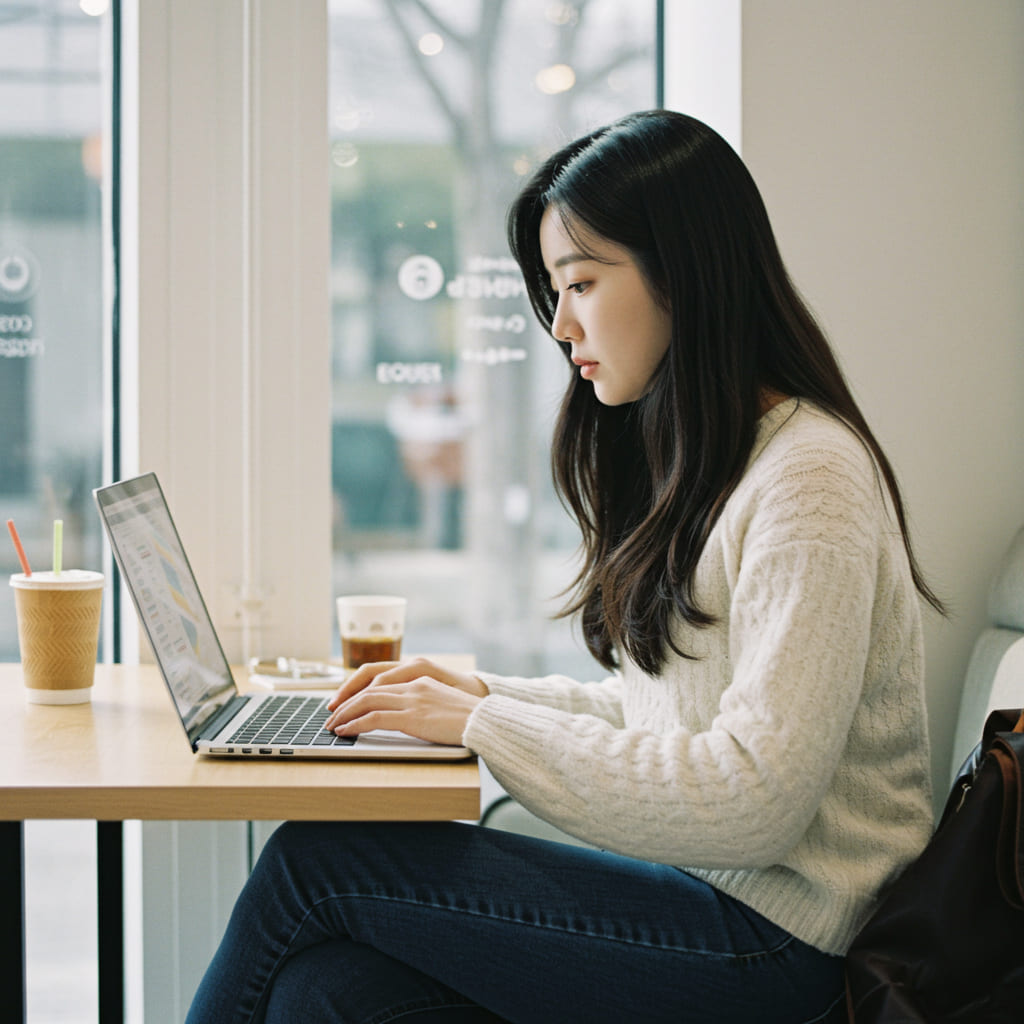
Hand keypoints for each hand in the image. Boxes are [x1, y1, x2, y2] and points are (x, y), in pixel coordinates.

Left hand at [324, 657, 488, 746]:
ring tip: (333, 726)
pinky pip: (374, 718)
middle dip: (345, 702)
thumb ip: (422, 702)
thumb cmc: (469, 717)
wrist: (486, 721)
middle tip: (330, 715)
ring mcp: (412, 699)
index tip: (344, 701)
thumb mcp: (442, 702)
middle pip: (368, 688)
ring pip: (367, 700)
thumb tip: (404, 714)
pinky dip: (355, 724)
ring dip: (345, 713)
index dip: (357, 689)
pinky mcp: (412, 716)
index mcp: (420, 677)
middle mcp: (413, 684)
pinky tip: (346, 731)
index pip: (378, 678)